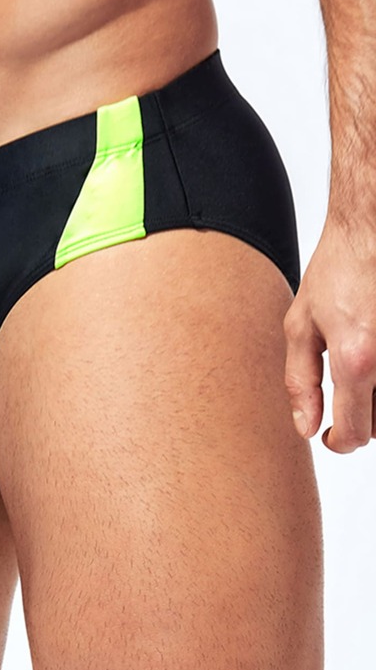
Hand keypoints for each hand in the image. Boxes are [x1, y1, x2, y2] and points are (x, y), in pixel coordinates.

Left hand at [284, 218, 375, 452]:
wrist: (375, 227)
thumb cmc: (340, 268)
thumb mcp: (302, 325)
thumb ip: (300, 382)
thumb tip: (307, 426)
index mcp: (357, 360)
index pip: (356, 433)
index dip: (340, 442)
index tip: (330, 437)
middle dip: (361, 420)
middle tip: (344, 396)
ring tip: (360, 368)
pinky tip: (373, 350)